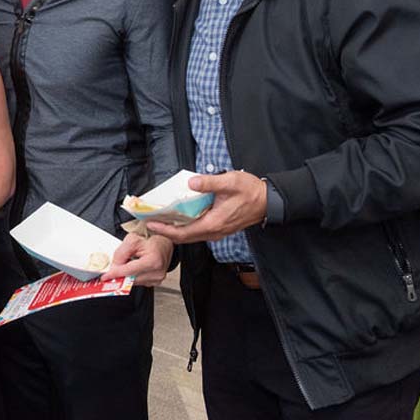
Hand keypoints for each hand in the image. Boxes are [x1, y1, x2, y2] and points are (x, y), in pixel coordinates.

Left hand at [102, 233, 172, 285]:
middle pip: (130, 278)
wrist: (164, 242)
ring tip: (129, 262)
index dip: (115, 274)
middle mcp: (157, 273)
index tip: (105, 277)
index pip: (129, 271)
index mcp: (153, 261)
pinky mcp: (156, 282)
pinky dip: (133, 276)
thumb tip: (113, 267)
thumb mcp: (133, 240)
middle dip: (120, 274)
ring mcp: (157, 279)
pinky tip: (134, 267)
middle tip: (111, 270)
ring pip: (134, 281)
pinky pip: (139, 282)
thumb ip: (121, 253)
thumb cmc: (152, 239)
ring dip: (127, 275)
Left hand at [146, 171, 267, 243]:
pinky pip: (198, 230)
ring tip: (160, 219)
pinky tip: (179, 216)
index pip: (183, 233)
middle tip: (150, 221)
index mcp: (213, 223)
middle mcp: (214, 231)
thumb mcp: (230, 182)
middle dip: (165, 230)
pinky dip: (185, 226)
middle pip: (184, 237)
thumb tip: (192, 183)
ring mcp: (217, 231)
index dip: (165, 229)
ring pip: (191, 235)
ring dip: (174, 229)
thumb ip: (209, 183)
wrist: (269, 202)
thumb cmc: (251, 192)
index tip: (151, 223)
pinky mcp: (219, 227)